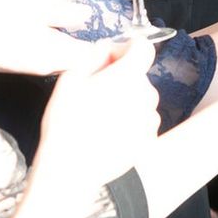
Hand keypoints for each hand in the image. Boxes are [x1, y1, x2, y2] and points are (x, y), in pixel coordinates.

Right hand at [36, 35, 160, 189]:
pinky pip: (142, 121)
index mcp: (129, 75)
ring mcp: (151, 118)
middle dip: (120, 78)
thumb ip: (93, 56)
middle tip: (94, 93)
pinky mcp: (149, 138)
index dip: (126, 49)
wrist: (72, 171)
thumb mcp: (70, 80)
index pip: (143, 47)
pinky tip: (107, 132)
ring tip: (98, 117)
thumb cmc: (67, 123)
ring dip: (125, 101)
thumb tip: (107, 48)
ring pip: (140, 99)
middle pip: (139, 75)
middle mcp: (147, 94)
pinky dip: (129, 121)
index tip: (109, 60)